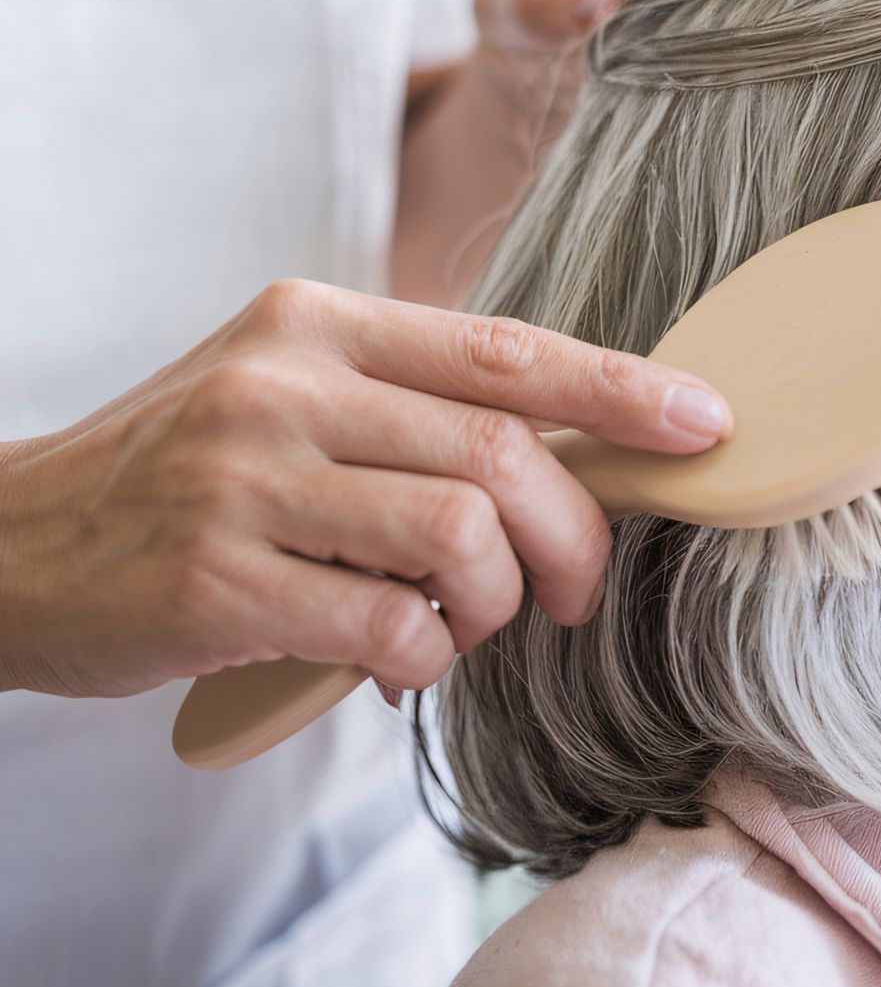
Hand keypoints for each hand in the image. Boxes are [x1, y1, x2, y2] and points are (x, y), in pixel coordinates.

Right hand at [0, 279, 732, 699]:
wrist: (11, 541)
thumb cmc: (188, 472)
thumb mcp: (293, 394)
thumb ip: (416, 407)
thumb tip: (583, 454)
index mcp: (321, 323)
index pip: (507, 349)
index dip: (622, 390)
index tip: (705, 422)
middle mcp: (286, 383)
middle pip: (503, 454)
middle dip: (577, 536)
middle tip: (579, 592)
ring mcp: (245, 478)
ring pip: (460, 537)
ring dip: (498, 606)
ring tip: (468, 625)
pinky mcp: (215, 579)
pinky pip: (389, 626)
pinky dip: (425, 660)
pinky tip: (399, 663)